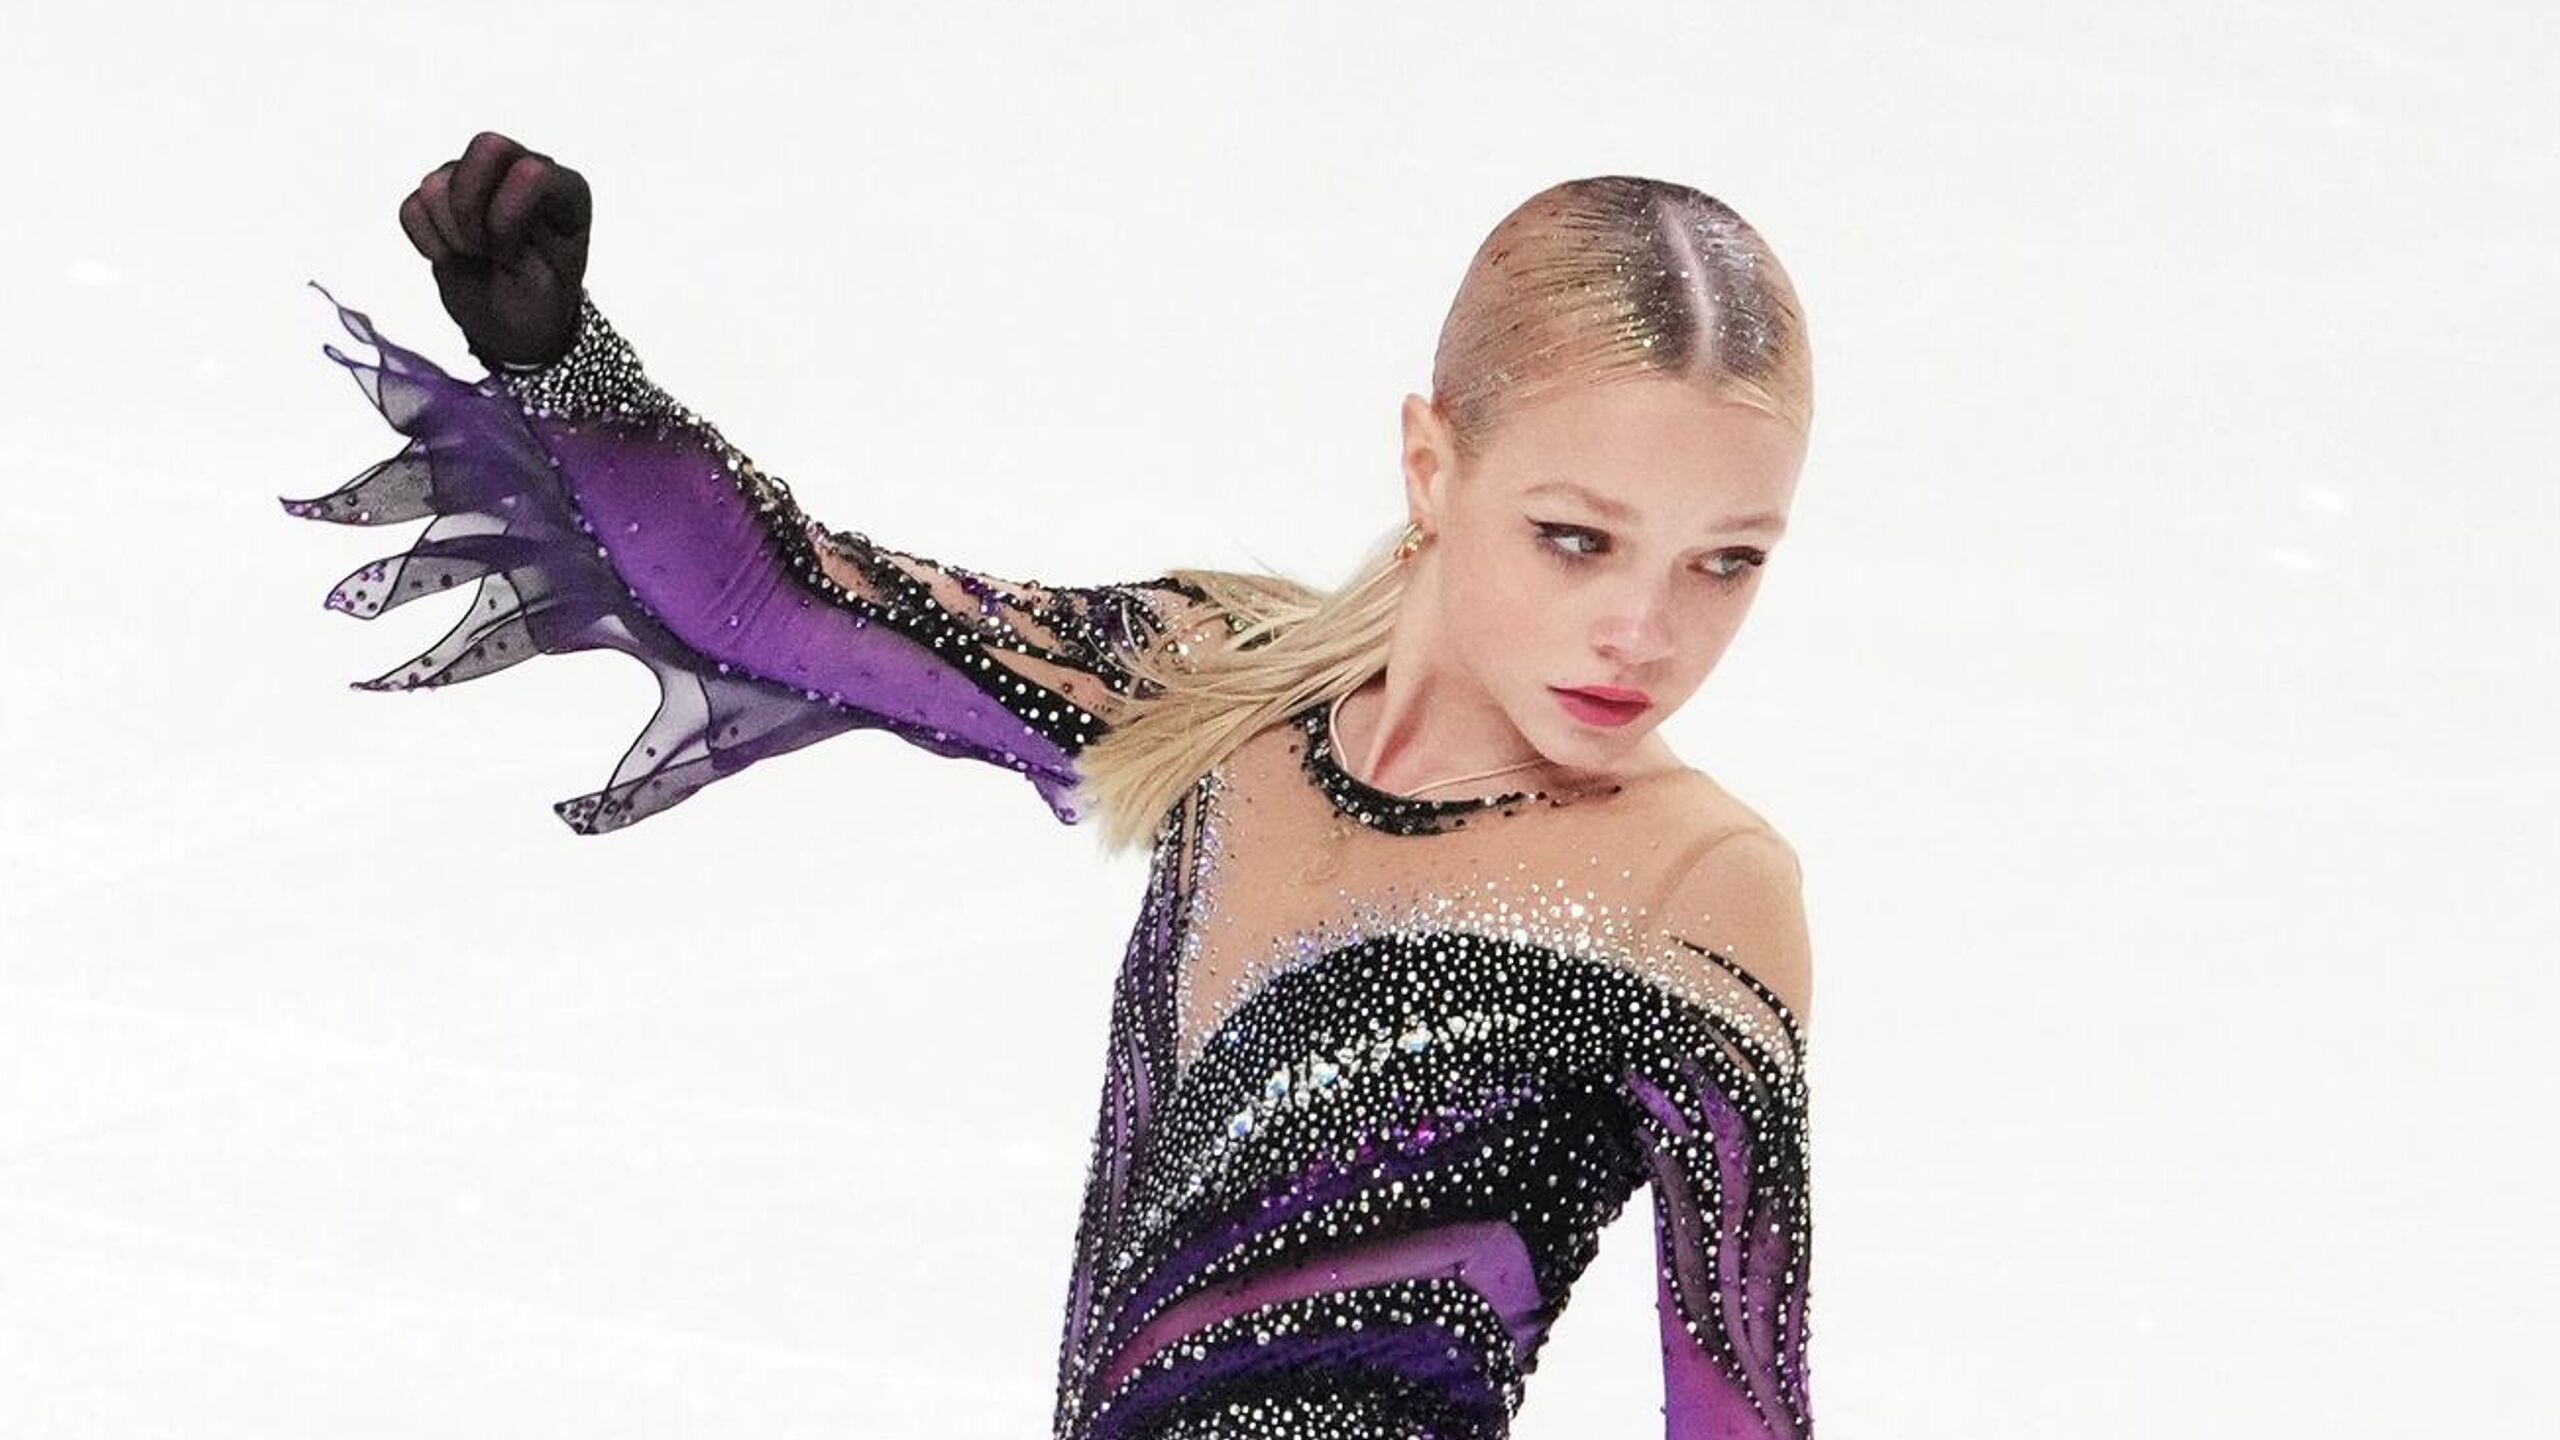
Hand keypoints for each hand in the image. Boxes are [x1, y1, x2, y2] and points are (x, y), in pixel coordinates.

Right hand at [398, 131, 592, 367]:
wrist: (512, 321)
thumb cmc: (540, 301)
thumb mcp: (551, 285)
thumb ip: (530, 245)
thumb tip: (492, 215)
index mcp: (565, 189)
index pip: (532, 171)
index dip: (507, 214)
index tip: (508, 253)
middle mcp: (523, 170)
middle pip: (485, 147)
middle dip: (471, 208)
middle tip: (484, 248)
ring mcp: (477, 177)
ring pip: (438, 182)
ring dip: (452, 234)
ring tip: (477, 256)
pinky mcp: (439, 194)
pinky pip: (413, 208)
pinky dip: (427, 241)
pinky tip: (454, 254)